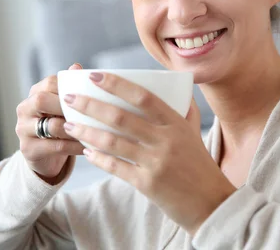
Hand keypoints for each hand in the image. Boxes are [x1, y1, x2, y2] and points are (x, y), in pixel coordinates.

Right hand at [15, 63, 85, 183]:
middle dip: (68, 105)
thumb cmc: (59, 125)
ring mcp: (23, 130)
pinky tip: (90, 146)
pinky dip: (75, 145)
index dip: (69, 86)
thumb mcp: (64, 106)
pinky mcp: (29, 149)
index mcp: (35, 93)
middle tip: (92, 111)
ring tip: (96, 130)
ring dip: (76, 128)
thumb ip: (69, 87)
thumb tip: (77, 67)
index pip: (50, 82)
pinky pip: (56, 146)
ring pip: (51, 126)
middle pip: (42, 100)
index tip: (90, 93)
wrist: (46, 157)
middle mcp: (25, 109)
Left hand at [62, 72, 235, 234]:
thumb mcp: (193, 132)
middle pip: (121, 118)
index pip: (143, 97)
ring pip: (113, 142)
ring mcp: (156, 162)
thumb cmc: (199, 164)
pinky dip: (98, 158)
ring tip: (69, 125)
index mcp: (176, 123)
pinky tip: (87, 151)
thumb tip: (172, 85)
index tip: (95, 76)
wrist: (210, 203)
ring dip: (87, 132)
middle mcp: (165, 140)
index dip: (117, 85)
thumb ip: (183, 108)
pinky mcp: (147, 183)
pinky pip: (116, 167)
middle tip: (70, 98)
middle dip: (90, 106)